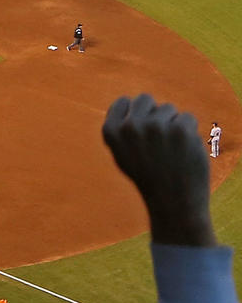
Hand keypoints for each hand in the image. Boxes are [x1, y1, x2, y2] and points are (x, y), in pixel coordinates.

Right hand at [104, 95, 216, 246]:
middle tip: (161, 138)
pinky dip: (190, 132)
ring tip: (173, 149)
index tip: (144, 133)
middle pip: (145, 99)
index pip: (124, 102)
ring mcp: (155, 127)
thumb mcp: (122, 155)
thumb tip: (127, 102)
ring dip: (173, 124)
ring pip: (169, 109)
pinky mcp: (180, 130)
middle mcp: (130, 126)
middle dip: (155, 114)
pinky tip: (185, 150)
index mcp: (111, 131)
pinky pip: (187, 117)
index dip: (136, 115)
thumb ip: (121, 129)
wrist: (173, 203)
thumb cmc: (149, 179)